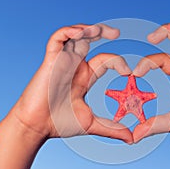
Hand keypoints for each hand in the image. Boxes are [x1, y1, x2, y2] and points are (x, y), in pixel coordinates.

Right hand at [11, 24, 132, 142]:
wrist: (37, 127)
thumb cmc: (60, 123)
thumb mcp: (92, 123)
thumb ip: (113, 129)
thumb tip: (133, 139)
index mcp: (85, 77)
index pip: (105, 60)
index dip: (118, 62)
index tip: (128, 71)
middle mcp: (75, 66)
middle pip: (89, 40)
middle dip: (102, 32)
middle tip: (116, 33)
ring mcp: (63, 61)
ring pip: (74, 35)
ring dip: (87, 29)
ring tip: (98, 30)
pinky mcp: (51, 60)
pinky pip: (58, 38)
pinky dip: (69, 32)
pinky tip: (81, 33)